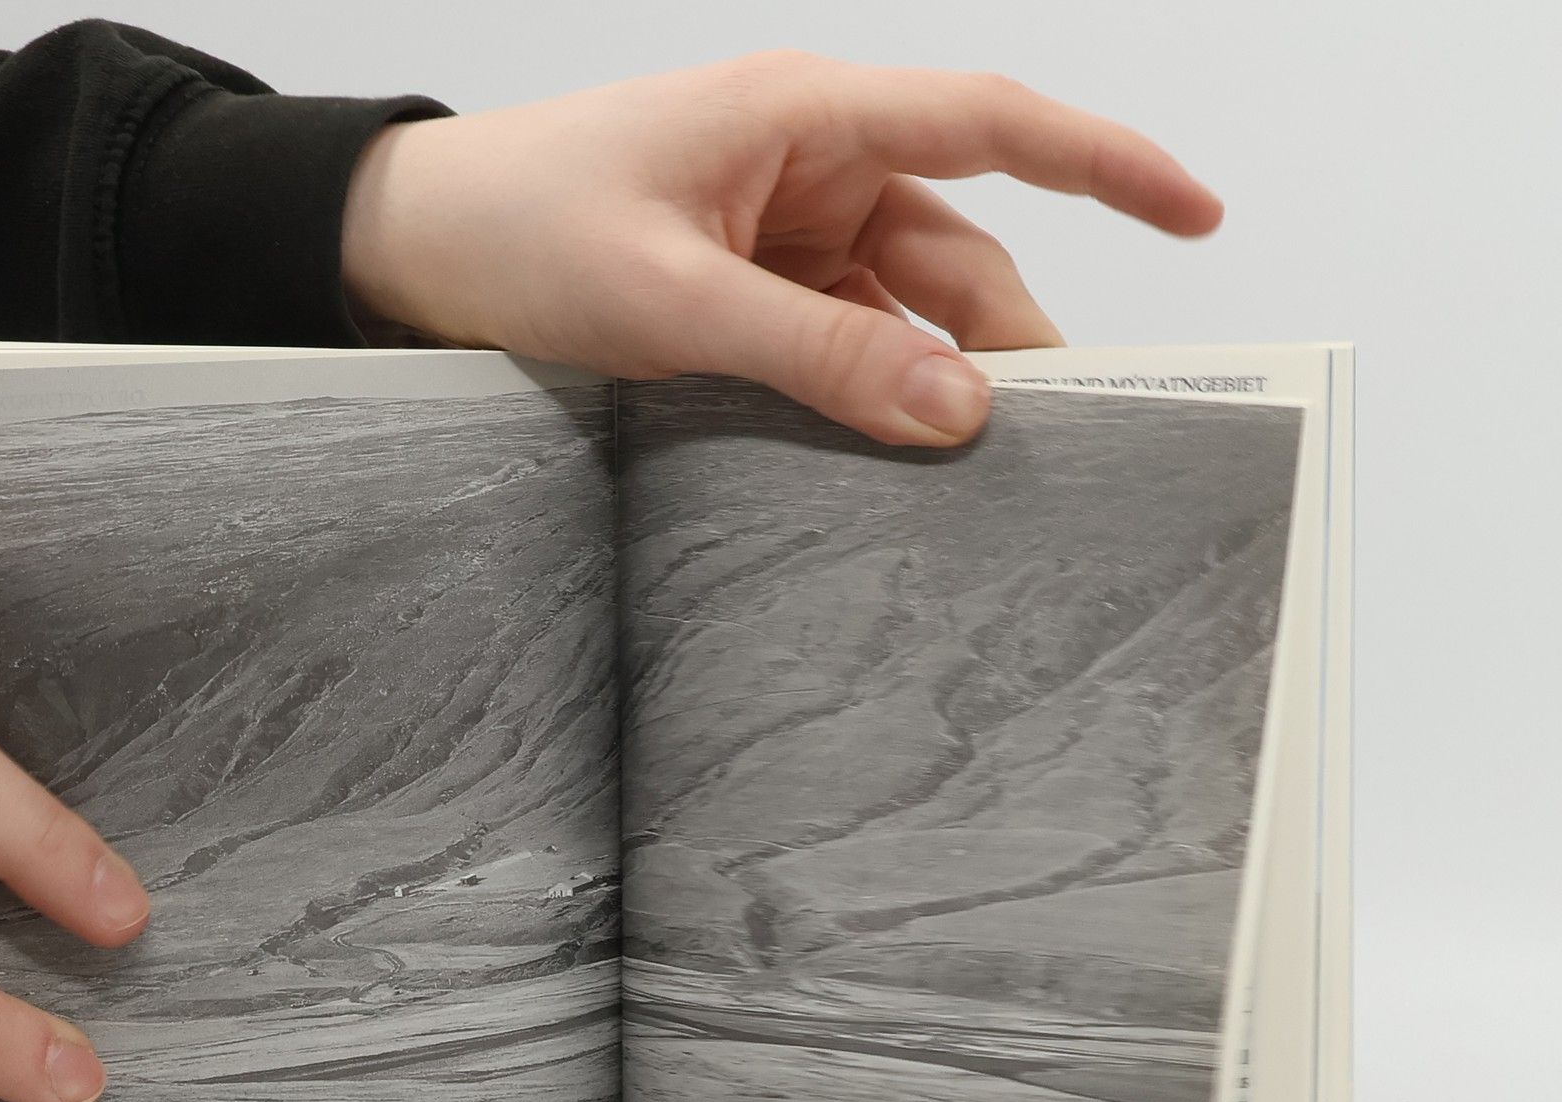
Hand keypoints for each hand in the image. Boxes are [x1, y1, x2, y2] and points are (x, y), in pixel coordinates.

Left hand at [343, 52, 1221, 445]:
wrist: (412, 246)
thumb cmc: (520, 225)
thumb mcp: (674, 299)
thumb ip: (818, 356)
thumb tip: (957, 412)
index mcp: (806, 116)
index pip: (992, 125)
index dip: (1107, 165)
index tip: (1198, 212)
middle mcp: (812, 163)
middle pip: (956, 251)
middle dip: (1007, 339)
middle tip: (1060, 442)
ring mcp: (783, 229)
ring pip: (903, 308)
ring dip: (932, 381)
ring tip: (973, 475)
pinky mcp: (751, 285)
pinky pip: (841, 340)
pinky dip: (867, 392)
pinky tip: (884, 458)